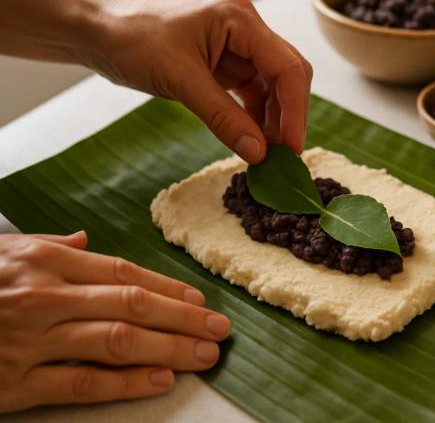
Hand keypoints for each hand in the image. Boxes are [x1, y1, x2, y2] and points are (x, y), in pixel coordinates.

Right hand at [0, 231, 230, 412]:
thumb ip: (47, 248)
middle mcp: (47, 297)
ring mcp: (33, 340)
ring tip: (206, 355)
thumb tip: (84, 242)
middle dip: (184, 320)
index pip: (124, 273)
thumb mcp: (0, 253)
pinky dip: (127, 383)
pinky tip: (161, 380)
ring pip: (119, 341)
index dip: (169, 289)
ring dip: (170, 348)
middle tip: (221, 330)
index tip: (201, 302)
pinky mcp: (16, 383)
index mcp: (47, 264)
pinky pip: (83, 383)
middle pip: (134, 305)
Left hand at [90, 0, 312, 161]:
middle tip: (283, 157)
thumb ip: (223, 117)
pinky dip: (254, 118)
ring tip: (267, 155)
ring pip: (272, 88)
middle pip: (287, 76)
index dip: (295, 110)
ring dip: (273, 121)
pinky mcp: (225, 64)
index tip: (291, 148)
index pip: (287, 67)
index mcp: (241, 19)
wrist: (98, 31)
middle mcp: (246, 30)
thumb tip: (259, 153)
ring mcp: (237, 47)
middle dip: (289, 116)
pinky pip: (252, 94)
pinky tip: (252, 141)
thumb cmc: (132, 40)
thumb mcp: (179, 80)